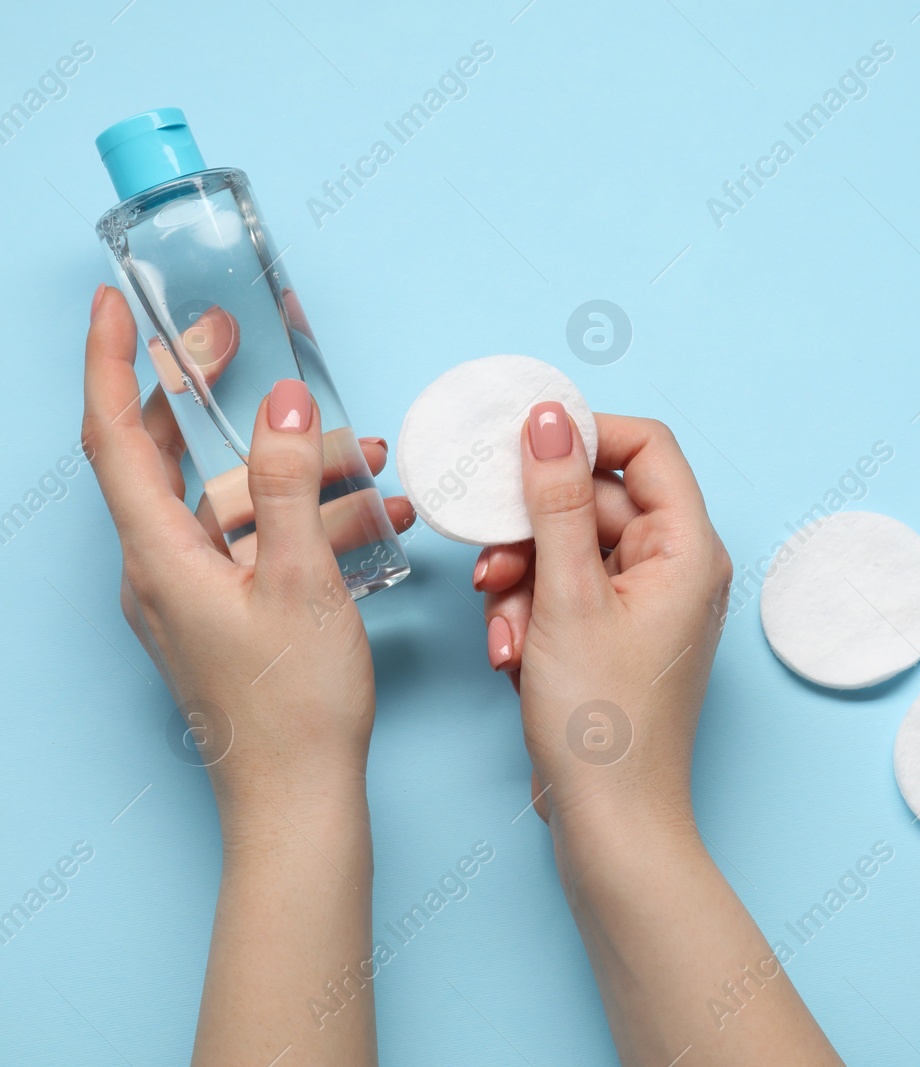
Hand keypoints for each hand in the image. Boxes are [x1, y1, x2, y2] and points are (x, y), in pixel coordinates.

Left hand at [82, 285, 410, 820]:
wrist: (296, 802)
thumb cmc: (294, 706)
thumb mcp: (303, 582)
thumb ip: (286, 485)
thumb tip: (280, 403)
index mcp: (159, 557)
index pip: (114, 437)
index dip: (112, 364)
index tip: (118, 304)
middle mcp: (159, 571)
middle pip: (164, 459)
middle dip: (202, 397)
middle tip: (235, 343)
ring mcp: (190, 596)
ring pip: (229, 503)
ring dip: (292, 472)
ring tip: (371, 459)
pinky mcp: (225, 617)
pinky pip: (255, 545)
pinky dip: (305, 522)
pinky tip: (375, 520)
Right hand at [474, 406, 731, 827]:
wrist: (609, 822)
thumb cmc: (602, 723)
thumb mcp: (566, 597)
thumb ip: (557, 501)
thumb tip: (549, 420)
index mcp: (688, 549)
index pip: (646, 447)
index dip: (582, 437)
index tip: (520, 449)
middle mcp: (677, 568)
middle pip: (595, 500)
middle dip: (532, 532)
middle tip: (493, 567)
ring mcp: (646, 604)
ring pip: (569, 548)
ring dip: (522, 581)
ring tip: (505, 631)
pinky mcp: (615, 635)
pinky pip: (565, 592)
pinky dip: (530, 614)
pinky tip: (510, 656)